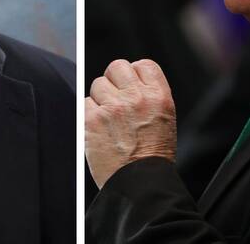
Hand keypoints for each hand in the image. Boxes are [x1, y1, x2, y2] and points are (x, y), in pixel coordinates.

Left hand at [85, 59, 176, 188]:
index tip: (130, 85)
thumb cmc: (153, 156)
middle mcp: (136, 98)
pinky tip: (98, 130)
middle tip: (115, 99)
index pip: (143, 65)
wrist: (141, 184)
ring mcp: (113, 107)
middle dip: (114, 80)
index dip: (134, 73)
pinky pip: (84, 103)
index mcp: (158, 96)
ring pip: (98, 84)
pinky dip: (88, 115)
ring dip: (100, 99)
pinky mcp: (92, 120)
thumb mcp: (165, 119)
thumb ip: (149, 96)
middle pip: (117, 67)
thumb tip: (131, 82)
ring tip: (109, 120)